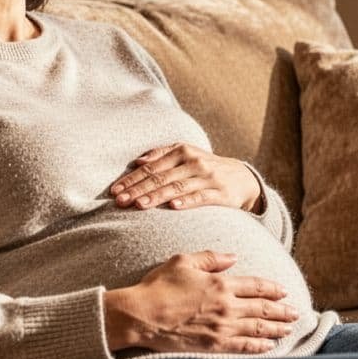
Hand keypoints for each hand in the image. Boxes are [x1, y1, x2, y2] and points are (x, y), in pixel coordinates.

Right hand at [103, 251, 298, 353]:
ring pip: (258, 328)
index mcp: (221, 283)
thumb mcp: (184, 261)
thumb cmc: (158, 286)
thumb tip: (233, 256)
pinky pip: (244, 346)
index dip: (272, 289)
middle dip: (282, 311)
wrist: (141, 315)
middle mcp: (226, 306)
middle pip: (263, 309)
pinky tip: (270, 346)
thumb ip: (211, 258)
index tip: (283, 291)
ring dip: (277, 329)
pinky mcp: (213, 345)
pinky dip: (260, 346)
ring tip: (289, 329)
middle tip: (296, 313)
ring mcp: (221, 327)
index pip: (256, 286)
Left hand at [109, 143, 261, 211]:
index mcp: (181, 151)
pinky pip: (201, 198)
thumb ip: (161, 155)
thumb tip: (137, 162)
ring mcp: (207, 178)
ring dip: (157, 197)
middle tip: (120, 201)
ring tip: (139, 205)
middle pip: (161, 177)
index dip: (132, 179)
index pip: (151, 167)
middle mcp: (193, 162)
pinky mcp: (220, 194)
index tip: (115, 190)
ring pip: (177, 187)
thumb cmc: (205, 167)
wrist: (242, 178)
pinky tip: (173, 207)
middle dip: (138, 189)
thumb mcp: (185, 154)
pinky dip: (187, 201)